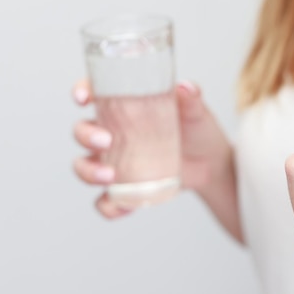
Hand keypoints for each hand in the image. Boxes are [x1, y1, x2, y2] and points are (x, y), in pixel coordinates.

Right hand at [72, 79, 233, 218]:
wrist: (212, 163)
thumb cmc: (197, 129)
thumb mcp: (195, 111)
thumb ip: (191, 97)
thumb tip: (185, 86)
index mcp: (124, 107)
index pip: (94, 94)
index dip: (81, 92)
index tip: (83, 98)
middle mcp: (112, 133)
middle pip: (82, 131)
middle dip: (85, 136)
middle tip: (106, 141)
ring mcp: (116, 161)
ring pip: (84, 166)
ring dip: (88, 172)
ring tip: (110, 177)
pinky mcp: (125, 187)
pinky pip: (105, 200)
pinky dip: (108, 206)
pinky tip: (123, 207)